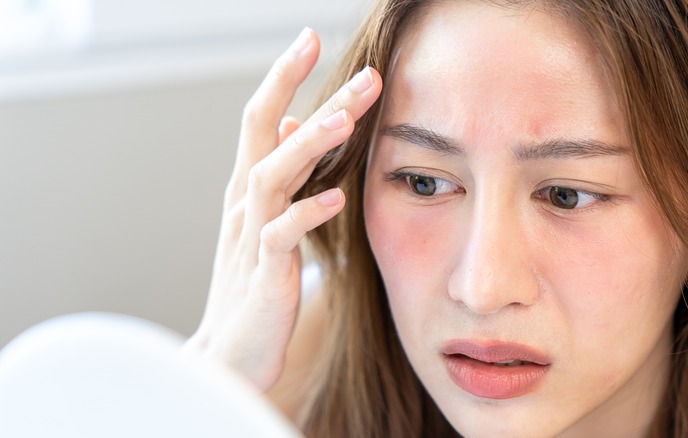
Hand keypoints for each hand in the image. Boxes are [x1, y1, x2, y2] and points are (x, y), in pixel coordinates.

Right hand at [184, 28, 381, 390]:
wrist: (230, 352)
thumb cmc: (253, 286)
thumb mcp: (266, 220)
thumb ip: (284, 172)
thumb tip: (299, 121)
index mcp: (249, 189)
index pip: (262, 120)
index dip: (283, 77)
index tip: (309, 38)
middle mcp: (246, 204)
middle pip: (270, 135)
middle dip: (310, 96)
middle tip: (361, 71)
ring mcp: (251, 237)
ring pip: (271, 177)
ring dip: (307, 147)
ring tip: (345, 119)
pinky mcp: (264, 275)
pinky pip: (282, 237)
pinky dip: (306, 214)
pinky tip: (336, 198)